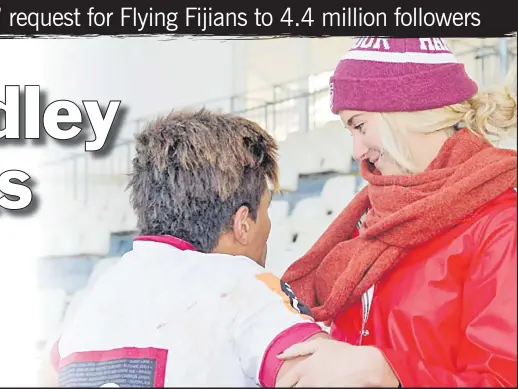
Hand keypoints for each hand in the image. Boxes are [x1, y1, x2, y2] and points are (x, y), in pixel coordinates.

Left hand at [276, 337, 398, 386]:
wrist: (364, 366)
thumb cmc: (344, 354)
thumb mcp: (319, 345)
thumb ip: (297, 349)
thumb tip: (280, 354)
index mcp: (304, 368)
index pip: (284, 383)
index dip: (281, 385)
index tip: (281, 386)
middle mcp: (308, 382)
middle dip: (290, 388)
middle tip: (295, 385)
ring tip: (312, 384)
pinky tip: (320, 386)